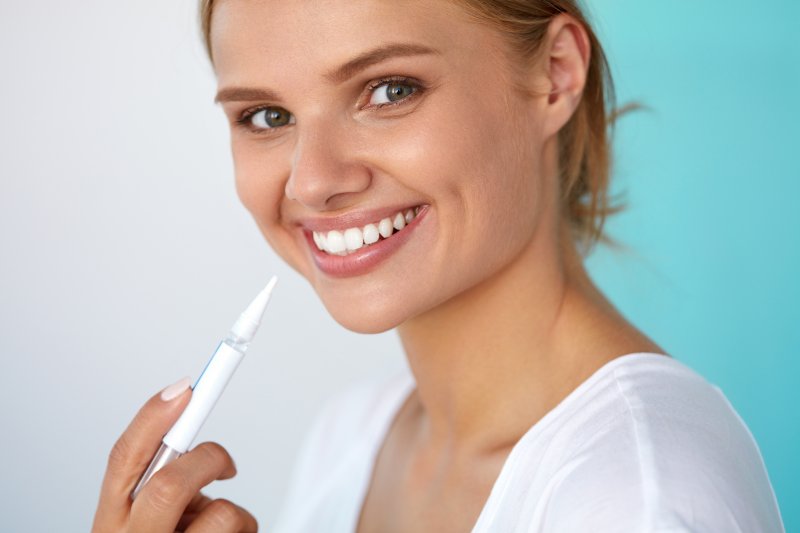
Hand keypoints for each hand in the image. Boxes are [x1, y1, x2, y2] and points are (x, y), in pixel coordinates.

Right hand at [92, 378, 257, 531]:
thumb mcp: (146, 522)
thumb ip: (158, 483)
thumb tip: (191, 433)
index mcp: (111, 522)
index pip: (124, 459)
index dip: (154, 416)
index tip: (187, 386)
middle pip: (171, 483)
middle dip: (209, 460)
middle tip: (226, 465)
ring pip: (223, 515)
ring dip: (237, 513)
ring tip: (226, 528)